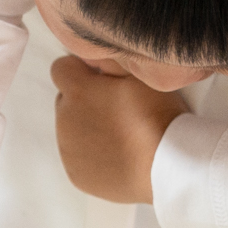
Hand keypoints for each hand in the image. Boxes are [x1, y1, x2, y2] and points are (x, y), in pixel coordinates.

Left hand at [50, 55, 188, 203]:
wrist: (167, 165)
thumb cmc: (156, 113)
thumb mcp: (138, 72)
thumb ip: (109, 57)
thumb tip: (91, 52)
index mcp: (77, 91)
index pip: (61, 68)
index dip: (81, 70)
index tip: (102, 79)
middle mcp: (64, 119)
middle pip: (66, 100)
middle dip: (85, 100)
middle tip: (117, 109)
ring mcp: (68, 150)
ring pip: (71, 130)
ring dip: (88, 128)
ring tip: (121, 135)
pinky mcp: (76, 175)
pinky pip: (79, 158)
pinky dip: (92, 156)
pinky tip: (118, 156)